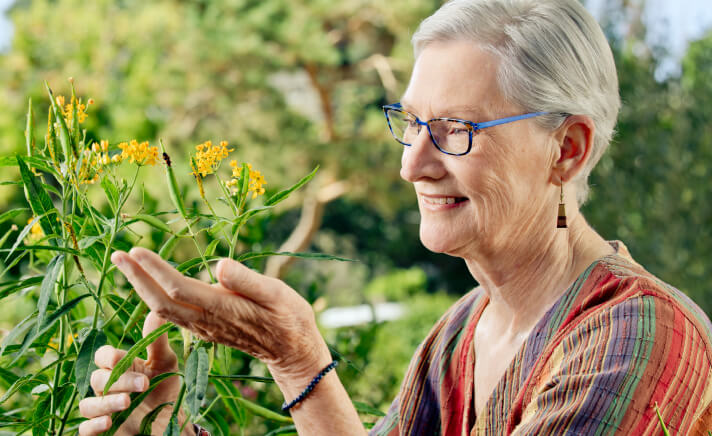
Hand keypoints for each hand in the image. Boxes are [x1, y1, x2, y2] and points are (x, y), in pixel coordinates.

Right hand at [78, 311, 189, 435]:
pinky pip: (85, 429)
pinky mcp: (101, 431)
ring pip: (87, 404)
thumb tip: (157, 312)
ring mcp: (102, 409)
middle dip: (119, 381)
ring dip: (105, 403)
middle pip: (97, 379)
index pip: (102, 356)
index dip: (108, 357)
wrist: (170, 422)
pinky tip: (108, 422)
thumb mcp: (166, 364)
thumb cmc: (164, 389)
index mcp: (119, 367)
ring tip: (127, 403)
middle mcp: (106, 387)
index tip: (121, 358)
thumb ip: (157, 342)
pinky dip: (93, 425)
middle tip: (144, 384)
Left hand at [110, 247, 330, 380]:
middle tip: (117, 255)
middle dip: (136, 278)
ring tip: (126, 265)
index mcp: (222, 308)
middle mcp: (206, 321)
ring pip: (162, 309)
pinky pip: (171, 315)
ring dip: (140, 287)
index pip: (178, 288)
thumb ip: (247, 281)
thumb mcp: (277, 293)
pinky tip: (148, 285)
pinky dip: (153, 297)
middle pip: (160, 301)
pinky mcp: (205, 329)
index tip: (136, 251)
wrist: (292, 350)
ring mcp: (203, 327)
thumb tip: (219, 265)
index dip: (155, 270)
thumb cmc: (289, 318)